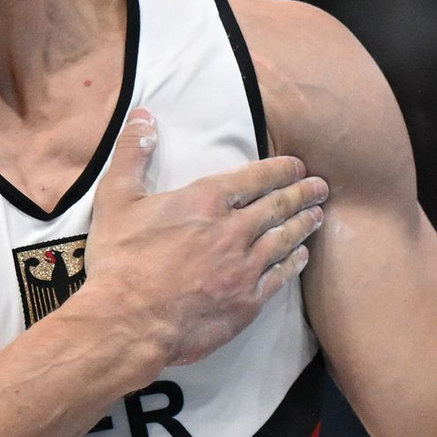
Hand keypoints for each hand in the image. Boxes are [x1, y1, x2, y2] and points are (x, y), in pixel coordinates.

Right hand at [84, 108, 327, 365]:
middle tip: (320, 187)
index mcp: (205, 201)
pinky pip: (279, 278)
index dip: (279, 169)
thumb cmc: (120, 259)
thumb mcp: (115, 198)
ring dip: (303, 225)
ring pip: (284, 240)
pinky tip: (300, 257)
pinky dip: (293, 263)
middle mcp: (233, 231)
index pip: (254, 178)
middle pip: (277, 207)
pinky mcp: (246, 302)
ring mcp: (244, 269)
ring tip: (317, 216)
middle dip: (302, 193)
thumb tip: (143, 116)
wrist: (128, 321)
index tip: (297, 165)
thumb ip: (132, 154)